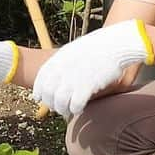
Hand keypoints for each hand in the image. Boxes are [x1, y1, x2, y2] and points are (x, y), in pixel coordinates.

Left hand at [31, 20, 150, 117]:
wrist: (115, 44)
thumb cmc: (97, 48)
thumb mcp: (74, 50)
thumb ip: (63, 62)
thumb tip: (57, 75)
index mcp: (58, 59)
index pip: (41, 79)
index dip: (39, 92)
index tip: (40, 99)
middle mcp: (63, 69)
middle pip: (48, 94)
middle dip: (51, 104)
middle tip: (58, 108)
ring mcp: (74, 78)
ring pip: (59, 102)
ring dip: (63, 109)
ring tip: (69, 110)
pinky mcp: (87, 86)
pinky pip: (75, 104)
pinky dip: (75, 109)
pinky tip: (80, 108)